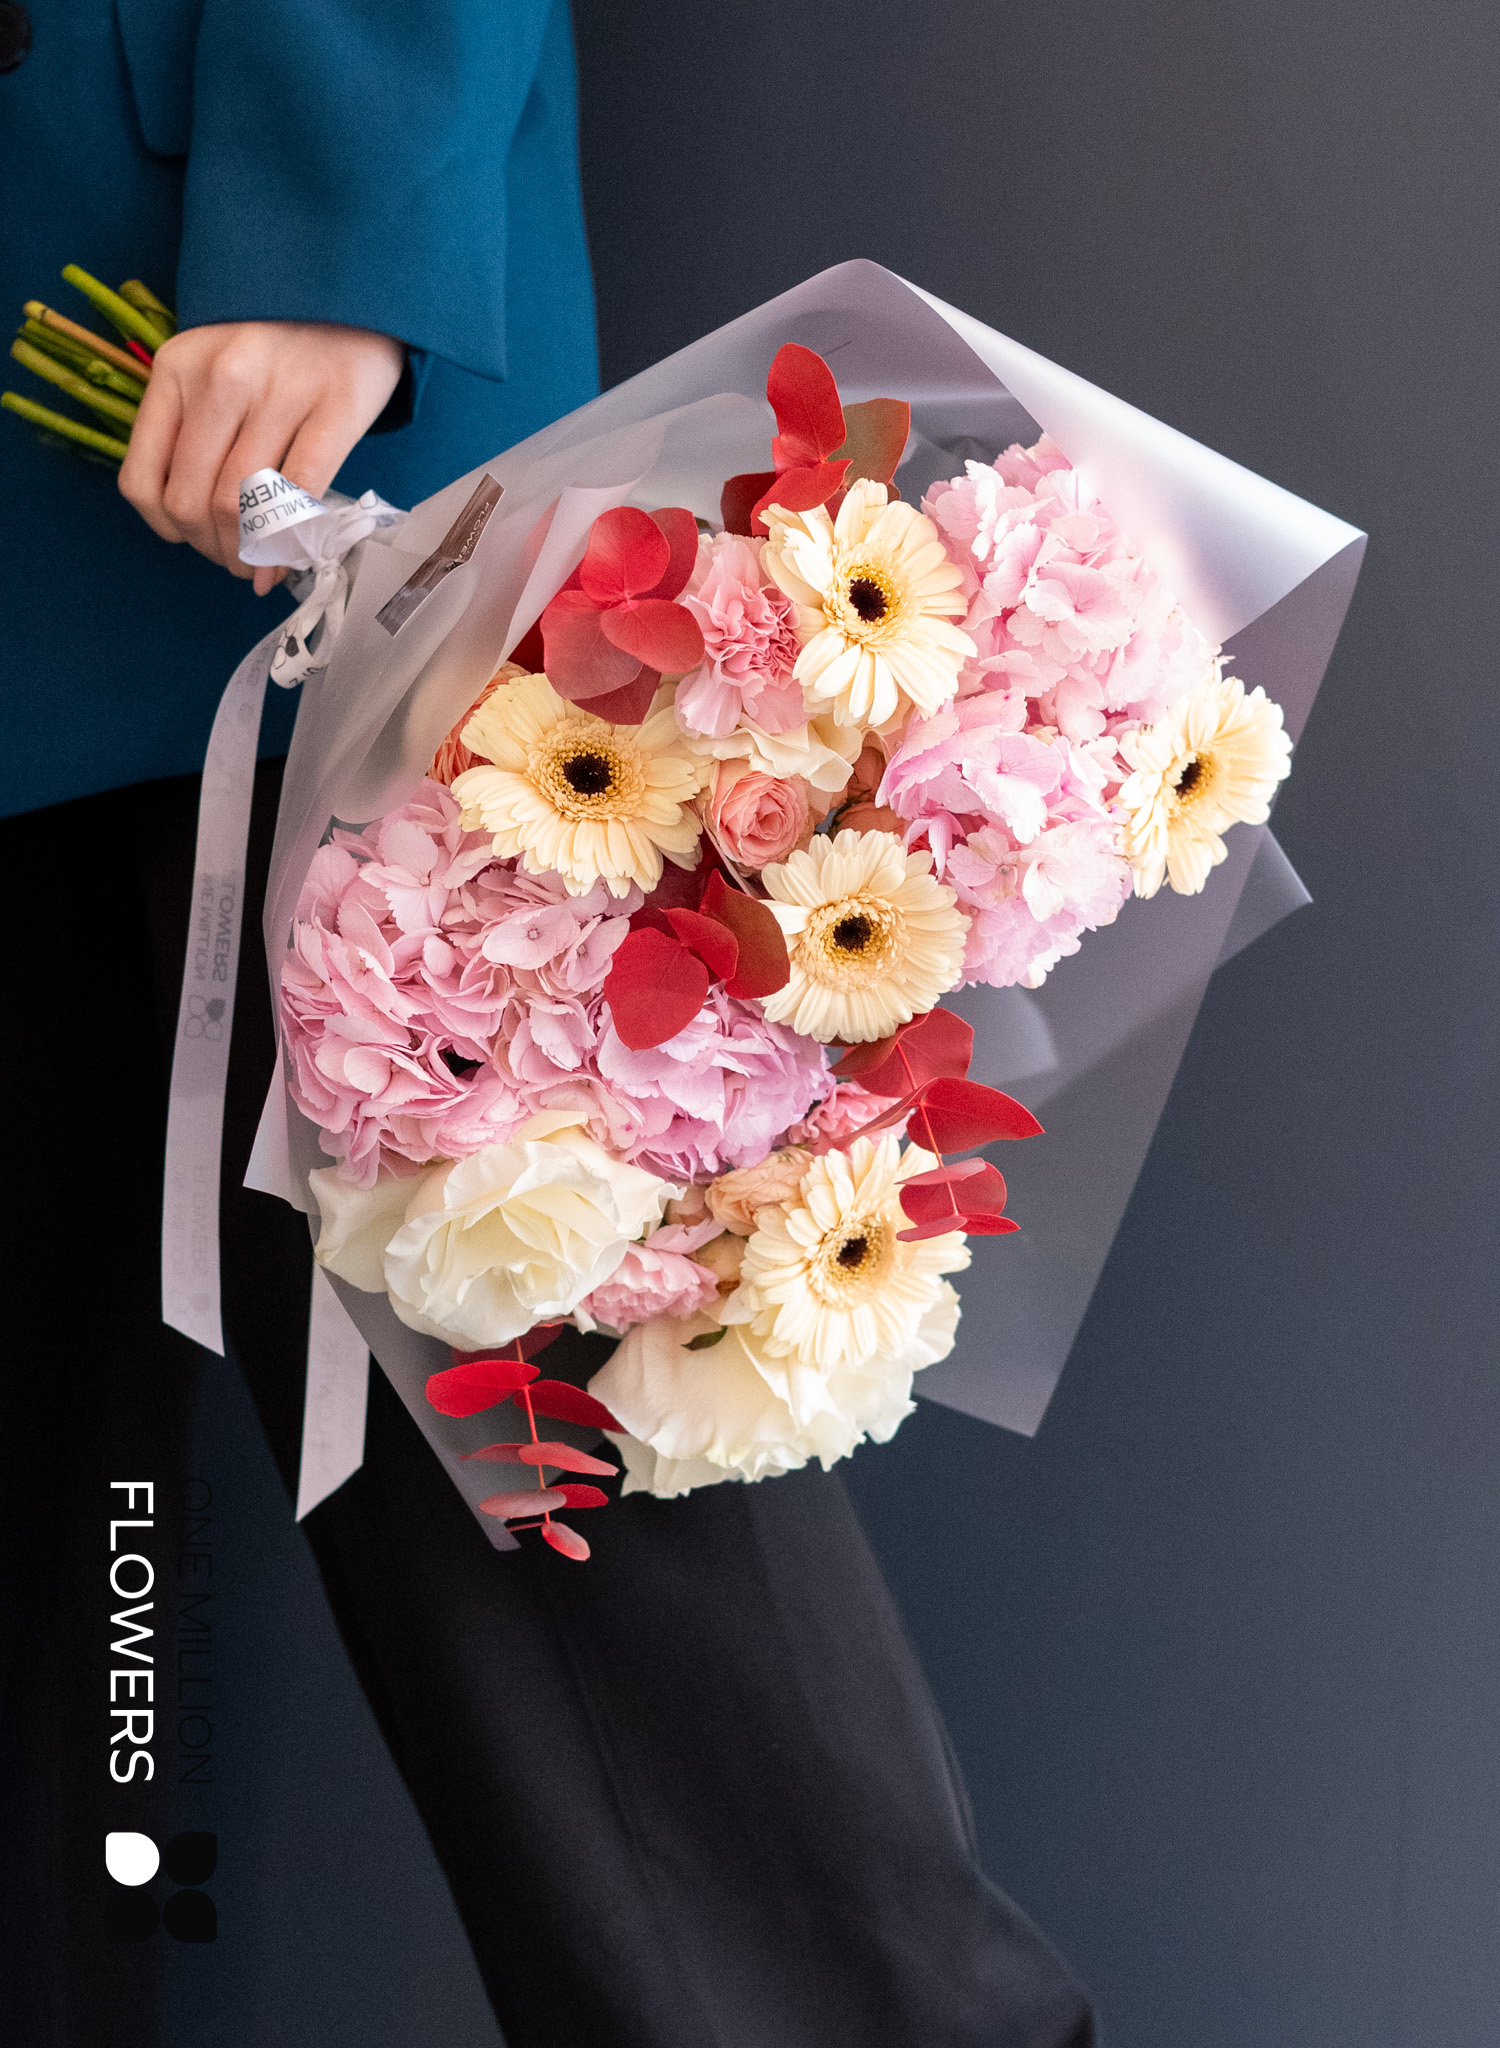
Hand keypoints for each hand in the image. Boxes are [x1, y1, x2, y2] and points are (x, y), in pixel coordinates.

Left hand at [118, 322, 404, 591]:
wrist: (350, 292)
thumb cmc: (276, 342)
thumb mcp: (211, 369)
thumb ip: (194, 433)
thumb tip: (198, 531)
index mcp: (176, 369)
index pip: (144, 480)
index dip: (167, 530)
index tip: (192, 540)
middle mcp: (220, 379)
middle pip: (194, 502)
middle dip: (213, 549)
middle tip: (234, 561)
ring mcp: (279, 392)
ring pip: (241, 506)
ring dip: (248, 554)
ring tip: (260, 563)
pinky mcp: (336, 409)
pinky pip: (301, 493)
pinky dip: (289, 542)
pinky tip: (289, 561)